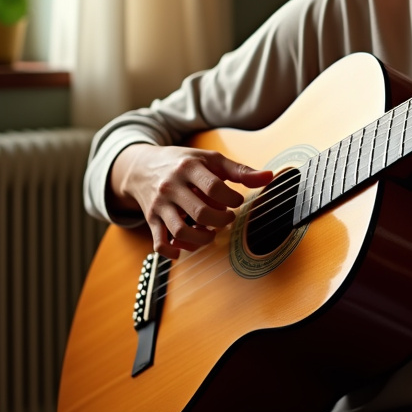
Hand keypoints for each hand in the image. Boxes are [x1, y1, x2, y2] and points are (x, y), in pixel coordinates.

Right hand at [110, 144, 271, 258]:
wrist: (142, 167)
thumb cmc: (184, 163)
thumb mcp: (210, 160)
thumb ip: (240, 170)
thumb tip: (269, 177)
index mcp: (189, 168)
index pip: (214, 187)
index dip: (232, 199)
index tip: (236, 202)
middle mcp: (172, 186)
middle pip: (200, 212)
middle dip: (221, 220)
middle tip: (228, 218)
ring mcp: (160, 205)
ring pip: (181, 231)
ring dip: (202, 238)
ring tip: (211, 233)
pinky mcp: (151, 220)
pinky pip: (159, 243)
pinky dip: (173, 251)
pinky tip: (186, 248)